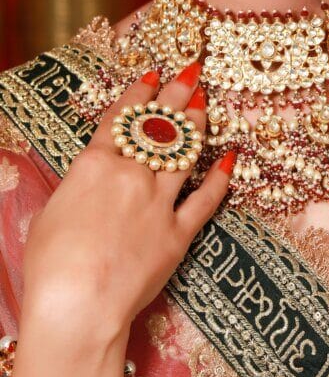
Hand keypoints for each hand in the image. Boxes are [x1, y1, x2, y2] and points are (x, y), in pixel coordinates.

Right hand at [21, 63, 234, 335]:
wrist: (77, 304)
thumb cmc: (50, 265)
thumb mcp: (50, 213)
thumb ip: (77, 190)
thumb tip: (86, 185)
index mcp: (94, 165)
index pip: (122, 118)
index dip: (139, 93)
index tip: (154, 72)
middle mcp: (131, 175)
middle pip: (159, 127)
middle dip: (177, 95)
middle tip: (193, 73)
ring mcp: (159, 202)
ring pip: (186, 152)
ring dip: (198, 125)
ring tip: (206, 104)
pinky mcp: (179, 233)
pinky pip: (206, 199)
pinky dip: (221, 178)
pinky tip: (230, 159)